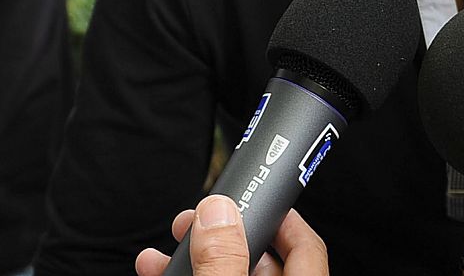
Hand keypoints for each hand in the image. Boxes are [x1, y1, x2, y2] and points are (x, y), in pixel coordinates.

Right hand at [134, 197, 327, 275]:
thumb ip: (222, 262)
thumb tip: (218, 213)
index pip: (306, 247)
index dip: (281, 215)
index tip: (253, 195)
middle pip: (259, 259)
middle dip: (220, 234)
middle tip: (189, 221)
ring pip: (228, 275)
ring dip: (195, 257)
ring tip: (160, 250)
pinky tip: (156, 270)